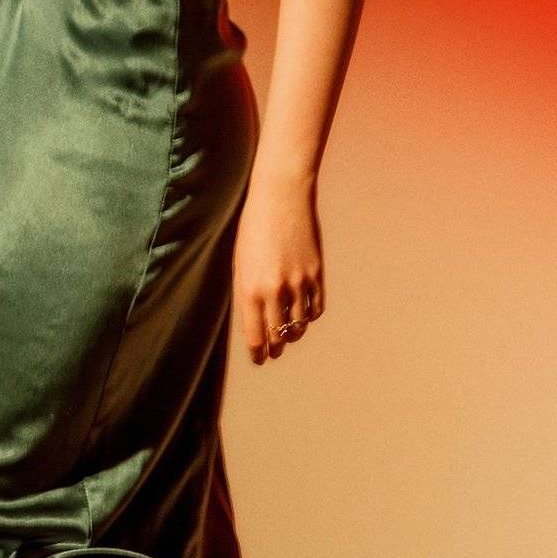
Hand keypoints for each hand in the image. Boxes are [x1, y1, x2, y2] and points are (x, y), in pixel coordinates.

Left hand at [233, 172, 325, 363]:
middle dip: (275, 348)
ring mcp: (298, 284)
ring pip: (299, 325)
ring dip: (293, 334)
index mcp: (249, 289)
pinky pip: (315, 308)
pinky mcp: (316, 274)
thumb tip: (255, 321)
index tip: (260, 359)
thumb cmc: (253, 228)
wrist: (281, 198)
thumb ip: (247, 293)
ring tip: (289, 335)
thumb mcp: (240, 263)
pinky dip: (310, 316)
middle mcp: (274, 291)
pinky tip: (304, 315)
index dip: (258, 353)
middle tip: (274, 352)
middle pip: (278, 336)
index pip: (256, 336)